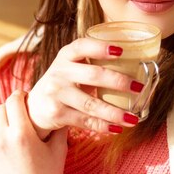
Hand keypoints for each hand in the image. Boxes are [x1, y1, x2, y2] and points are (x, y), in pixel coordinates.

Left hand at [0, 90, 66, 173]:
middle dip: (9, 106)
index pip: (14, 101)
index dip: (20, 95)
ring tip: (7, 124)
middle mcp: (2, 140)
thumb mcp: (59, 150)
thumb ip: (59, 128)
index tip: (24, 96)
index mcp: (22, 134)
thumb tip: (62, 110)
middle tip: (17, 109)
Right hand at [26, 38, 142, 139]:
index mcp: (66, 56)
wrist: (34, 107)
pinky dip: (103, 126)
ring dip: (115, 112)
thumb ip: (92, 64)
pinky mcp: (56, 113)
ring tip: (133, 118)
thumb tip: (134, 68)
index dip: (100, 47)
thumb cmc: (63, 83)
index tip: (120, 50)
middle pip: (93, 75)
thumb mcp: (71, 67)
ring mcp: (56, 93)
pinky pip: (85, 121)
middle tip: (139, 88)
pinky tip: (117, 128)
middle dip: (119, 82)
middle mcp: (59, 72)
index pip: (82, 46)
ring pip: (91, 104)